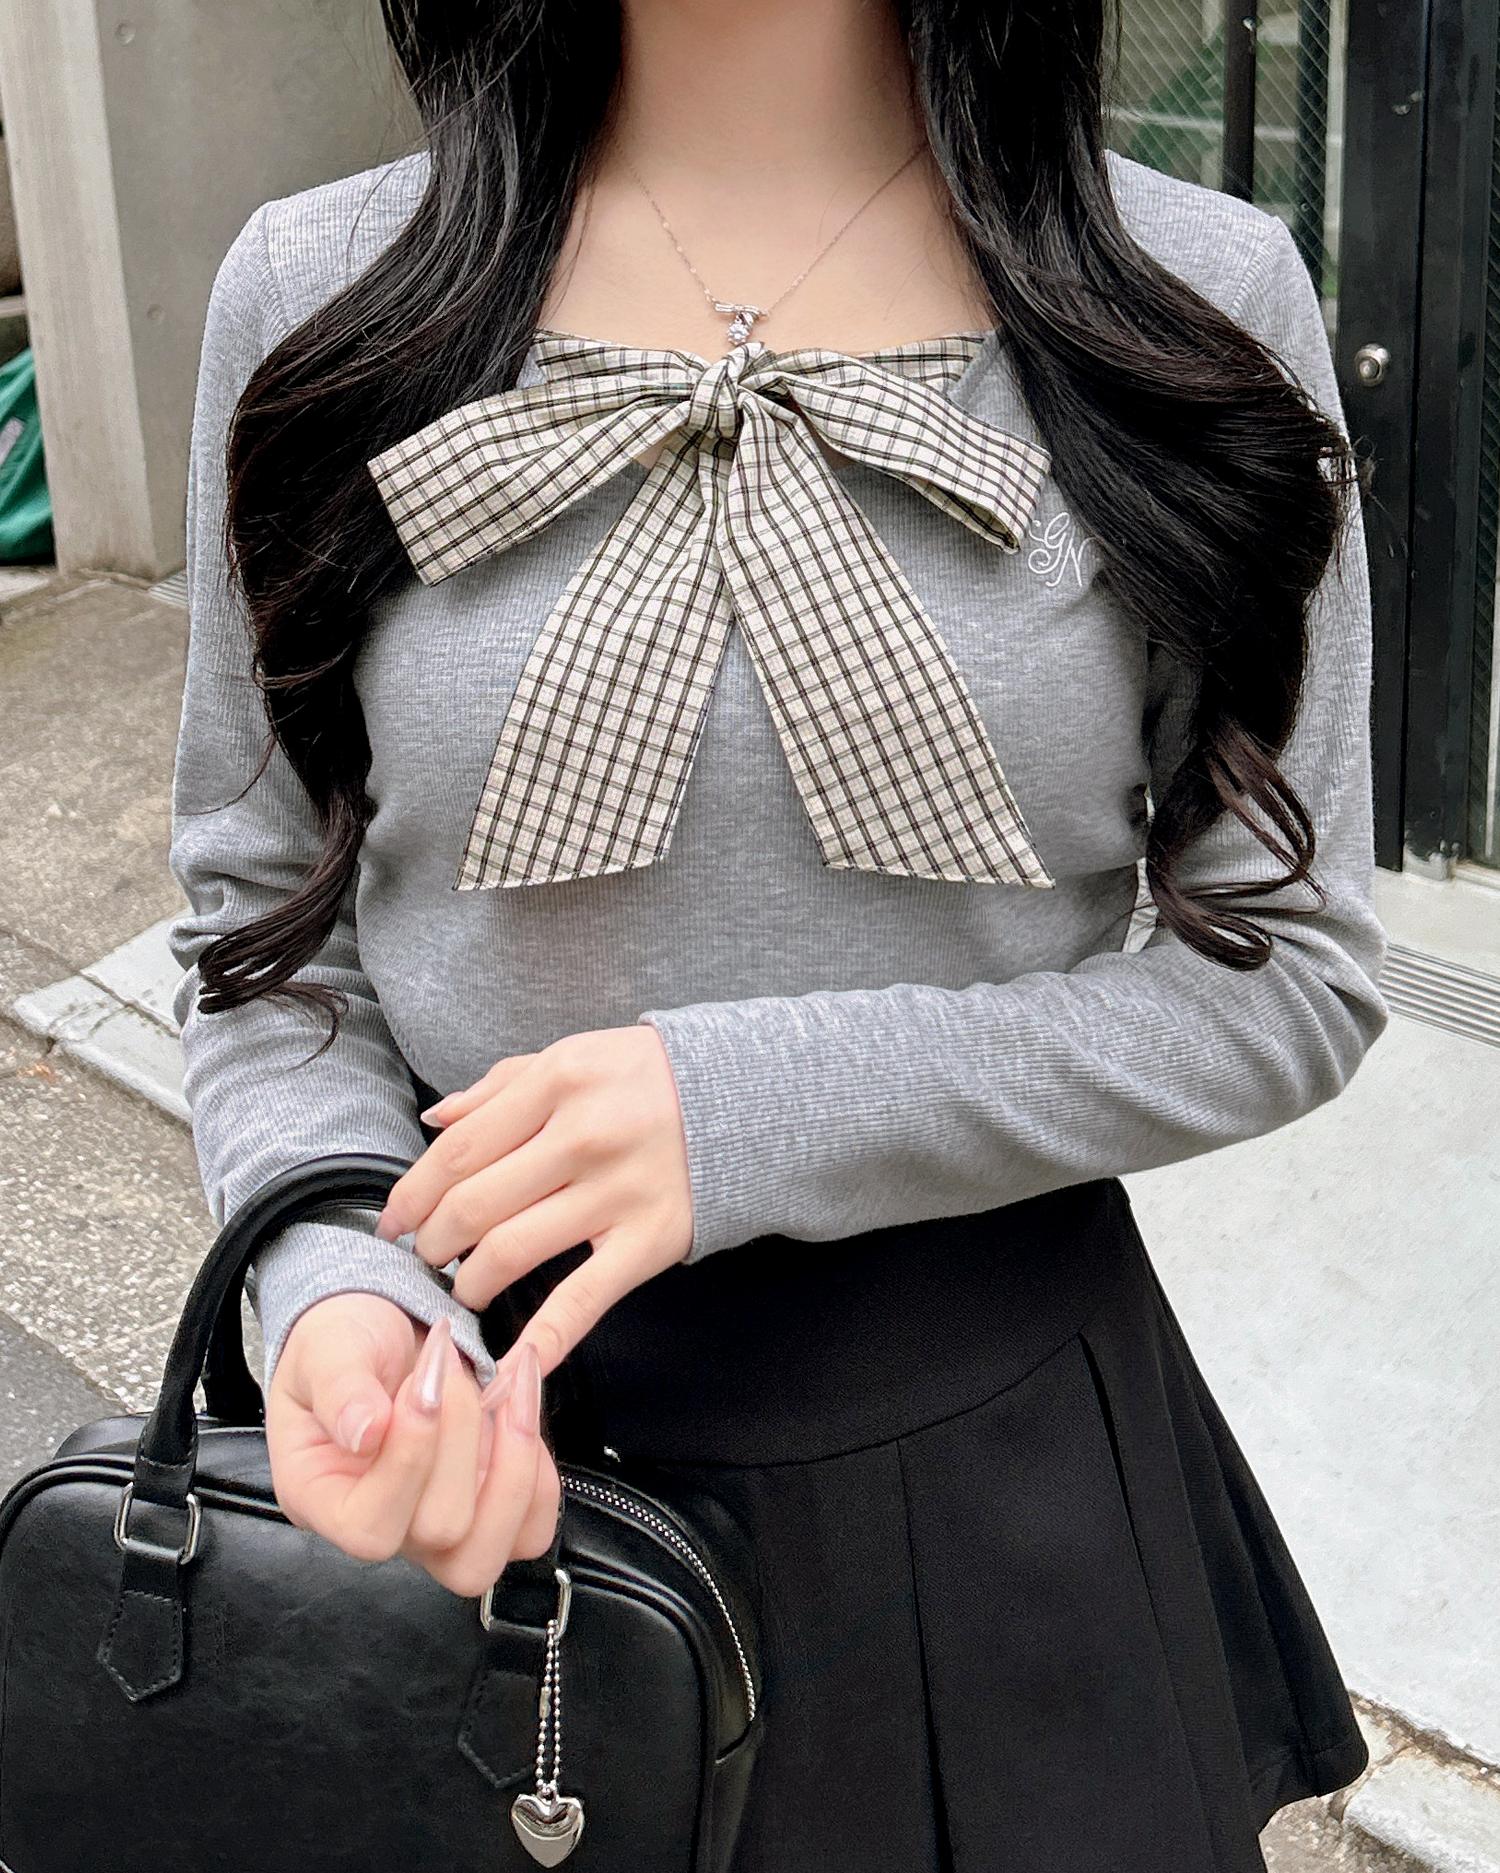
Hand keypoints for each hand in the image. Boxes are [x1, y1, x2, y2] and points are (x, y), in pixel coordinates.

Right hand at [266, 1293, 560, 1596]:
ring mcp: (440, 1528)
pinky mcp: (488, 1509)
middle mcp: (384, 1528)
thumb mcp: (327, 1349)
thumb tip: (366, 1433)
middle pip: (443, 1529)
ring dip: (514, 1455)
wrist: (382, 1329)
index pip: (371, 1529)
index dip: (409, 1460)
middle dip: (461, 1431)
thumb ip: (340, 1388)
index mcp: (324, 1501)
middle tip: (448, 1361)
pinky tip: (519, 1406)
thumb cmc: (343, 1344)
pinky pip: (531, 1529)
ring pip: (497, 1545)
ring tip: (504, 1382)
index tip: (421, 1383)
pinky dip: (540, 1468)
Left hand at [373, 1026, 692, 1376]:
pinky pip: (583, 1298)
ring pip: (511, 1250)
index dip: (412, 1193)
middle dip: (433, 1241)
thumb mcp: (574, 1055)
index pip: (458, 1150)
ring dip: (470, 1281)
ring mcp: (616, 1192)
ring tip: (463, 1287)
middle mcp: (583, 1136)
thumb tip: (435, 1119)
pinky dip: (543, 1338)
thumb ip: (501, 1085)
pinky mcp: (648, 1241)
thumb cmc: (650, 1078)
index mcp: (558, 1082)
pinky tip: (511, 1364)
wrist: (750, 1098)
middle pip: (474, 1203)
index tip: (393, 1221)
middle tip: (424, 1256)